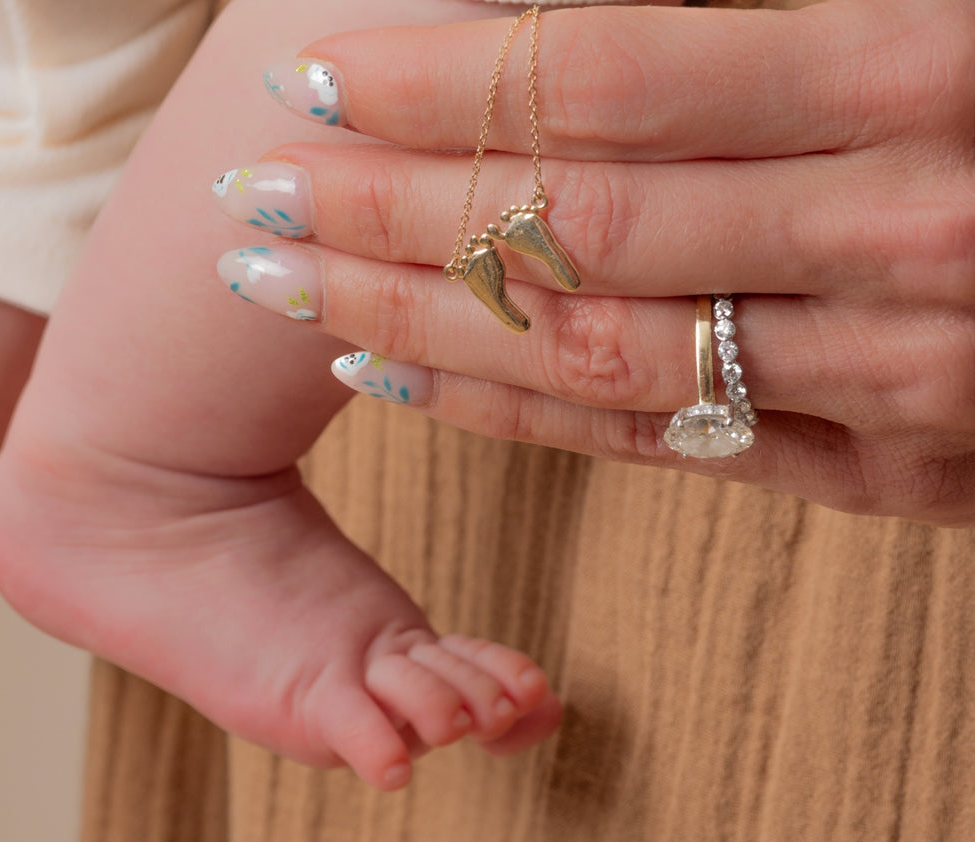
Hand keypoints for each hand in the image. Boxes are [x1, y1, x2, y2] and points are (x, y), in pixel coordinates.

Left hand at [222, 0, 974, 524]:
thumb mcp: (940, 16)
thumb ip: (777, 8)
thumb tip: (574, 7)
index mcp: (936, 76)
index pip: (613, 80)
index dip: (444, 79)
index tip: (312, 79)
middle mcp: (907, 242)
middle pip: (577, 230)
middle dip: (393, 214)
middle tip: (255, 199)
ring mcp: (898, 381)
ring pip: (601, 357)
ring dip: (424, 326)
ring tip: (295, 295)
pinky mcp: (891, 474)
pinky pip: (664, 447)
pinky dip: (520, 417)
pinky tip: (410, 382)